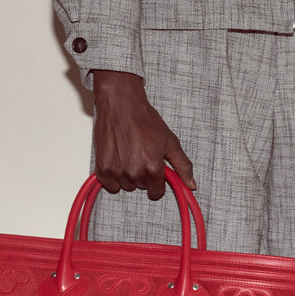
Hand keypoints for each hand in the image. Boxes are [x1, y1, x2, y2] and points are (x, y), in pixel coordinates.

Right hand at [92, 70, 194, 199]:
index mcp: (152, 168)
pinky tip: (118, 161)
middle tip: (141, 155)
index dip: (157, 182)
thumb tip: (191, 185)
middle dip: (143, 175)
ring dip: (128, 175)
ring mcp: (117, 171)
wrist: (121, 103)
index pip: (156, 193)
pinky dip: (113, 177)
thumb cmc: (144, 119)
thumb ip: (182, 166)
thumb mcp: (170, 142)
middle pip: (141, 187)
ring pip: (126, 186)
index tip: (154, 170)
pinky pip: (110, 185)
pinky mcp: (103, 168)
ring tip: (129, 154)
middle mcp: (135, 172)